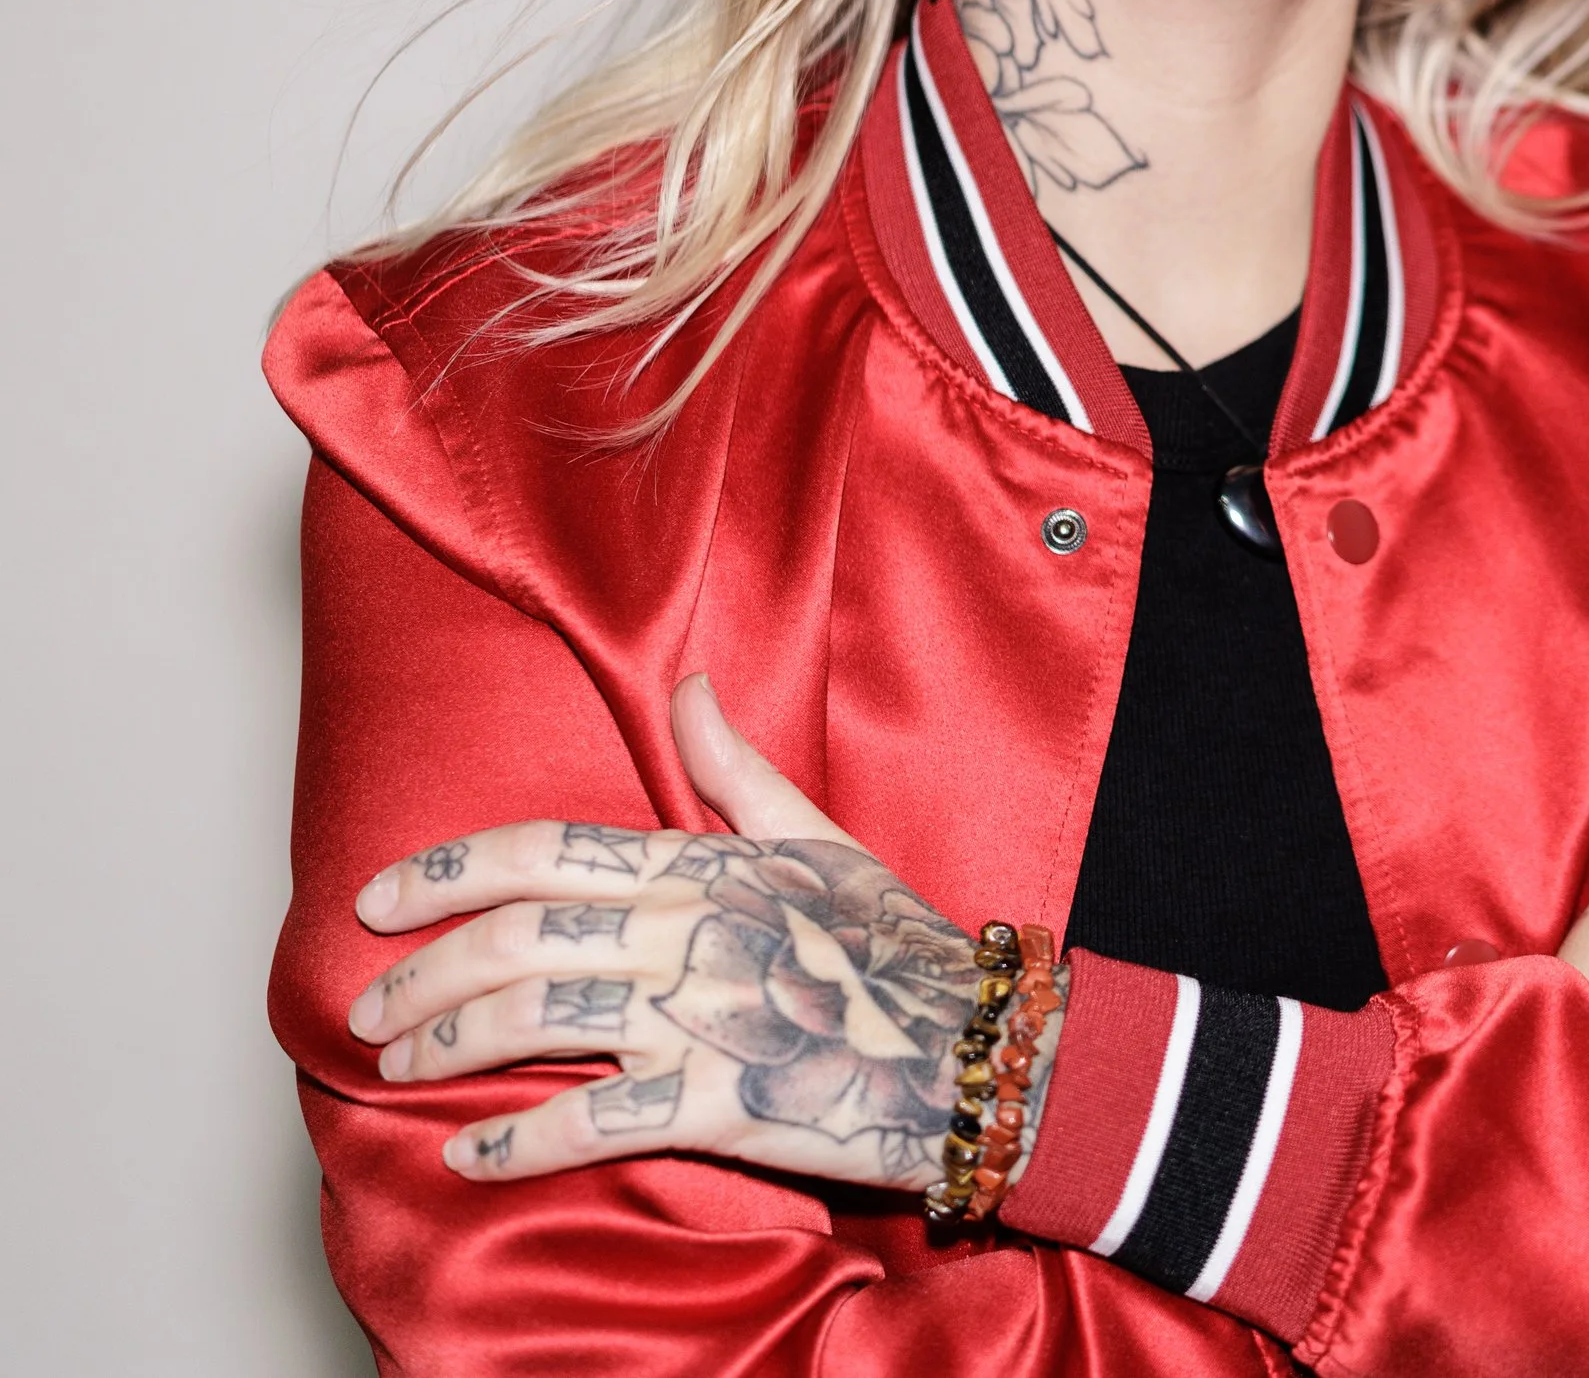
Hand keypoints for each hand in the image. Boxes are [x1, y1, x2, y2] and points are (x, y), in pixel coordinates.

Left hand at [348, 675, 1052, 1187]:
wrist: (975, 1045)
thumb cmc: (893, 941)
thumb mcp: (818, 836)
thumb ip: (735, 766)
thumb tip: (685, 681)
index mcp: (705, 864)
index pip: (547, 853)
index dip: (450, 871)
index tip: (375, 900)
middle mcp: (692, 931)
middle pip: (519, 941)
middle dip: (422, 974)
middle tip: (366, 1011)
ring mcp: (705, 1016)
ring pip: (539, 1022)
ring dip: (449, 1049)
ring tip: (400, 1072)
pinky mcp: (722, 1103)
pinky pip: (594, 1124)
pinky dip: (518, 1144)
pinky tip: (468, 1156)